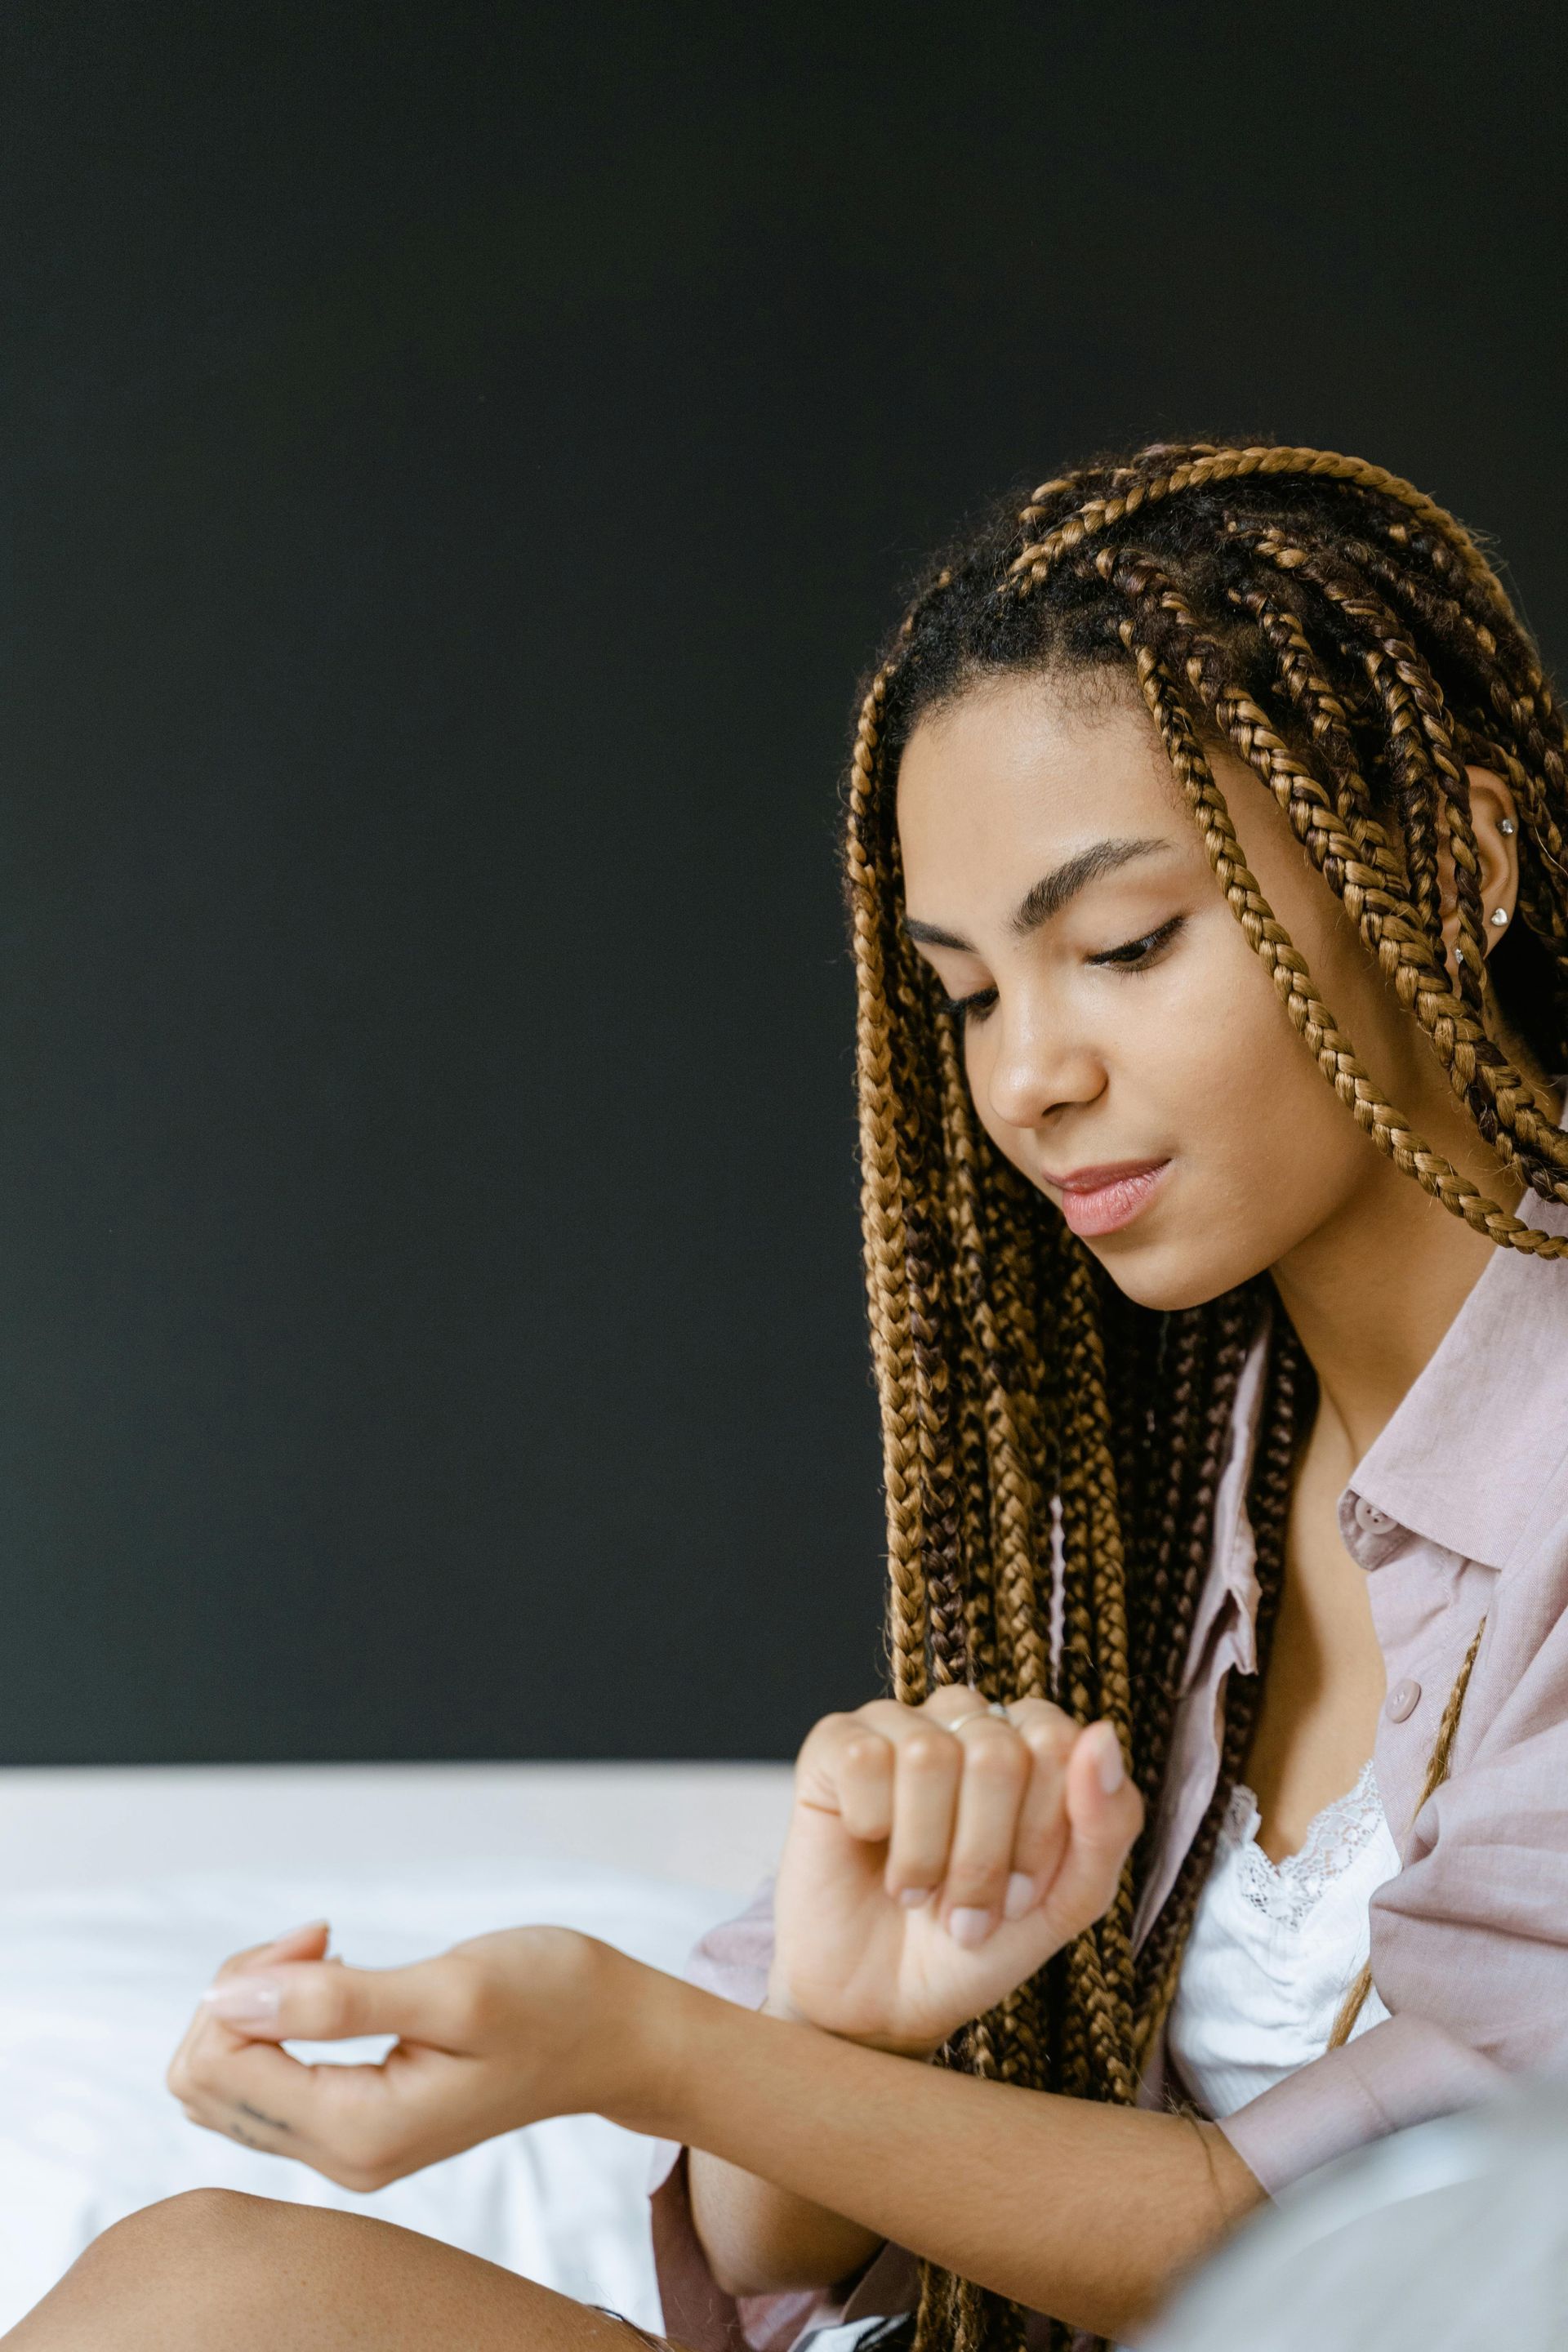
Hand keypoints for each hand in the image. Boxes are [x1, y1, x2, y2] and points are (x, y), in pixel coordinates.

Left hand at [165, 1915, 647, 2190]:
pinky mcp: (358, 2124)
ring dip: (259, 2000)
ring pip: (228, 2080)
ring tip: (329, 1952)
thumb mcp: (451, 1990)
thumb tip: (228, 2002)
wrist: (616, 2036)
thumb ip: (335, 2002)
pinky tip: (336, 1978)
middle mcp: (344, 2158)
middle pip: (207, 2078)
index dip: (247, 1984)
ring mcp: (349, 2148)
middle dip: (244, 1990)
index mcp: (361, 2134)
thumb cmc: (553, 2002)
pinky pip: (268, 2081)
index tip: (322, 1934)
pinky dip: (279, 2018)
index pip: (217, 2069)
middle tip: (321, 1938)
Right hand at [768, 1693, 1141, 2058]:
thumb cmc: (977, 1945)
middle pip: (997, 1753)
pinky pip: (863, 1759)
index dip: (1038, 1835)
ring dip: (926, 1854)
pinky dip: (872, 1826)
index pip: (1057, 1742)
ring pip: (928, 1755)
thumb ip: (1106, 1824)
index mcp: (1030, 1743)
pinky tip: (870, 1849)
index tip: (1018, 1898)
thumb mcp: (1065, 1902)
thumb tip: (1103, 1735)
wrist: (884, 2004)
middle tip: (963, 1909)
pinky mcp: (834, 1744)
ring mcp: (897, 1725)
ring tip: (915, 1892)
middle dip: (983, 1857)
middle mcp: (966, 1720)